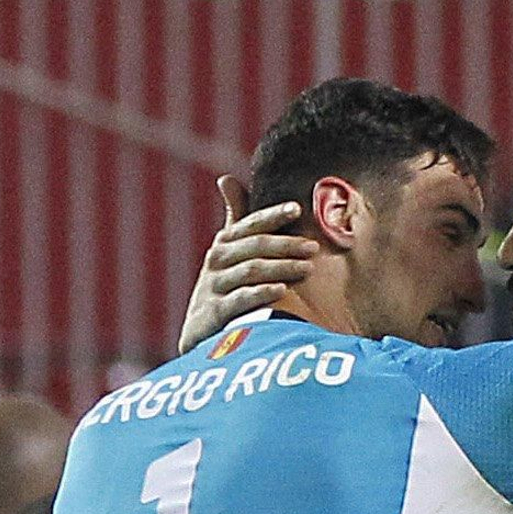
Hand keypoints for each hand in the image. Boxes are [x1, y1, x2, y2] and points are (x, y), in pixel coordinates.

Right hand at [178, 175, 318, 351]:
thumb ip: (234, 221)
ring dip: (280, 268)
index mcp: (224, 244)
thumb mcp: (225, 255)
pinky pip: (239, 300)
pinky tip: (282, 291)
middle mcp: (217, 261)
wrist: (199, 334)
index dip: (273, 215)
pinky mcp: (213, 313)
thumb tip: (226, 179)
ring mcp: (214, 287)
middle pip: (255, 247)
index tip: (297, 208)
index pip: (251, 224)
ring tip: (307, 268)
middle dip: (286, 245)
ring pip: (250, 271)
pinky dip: (260, 293)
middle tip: (313, 247)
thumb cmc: (221, 289)